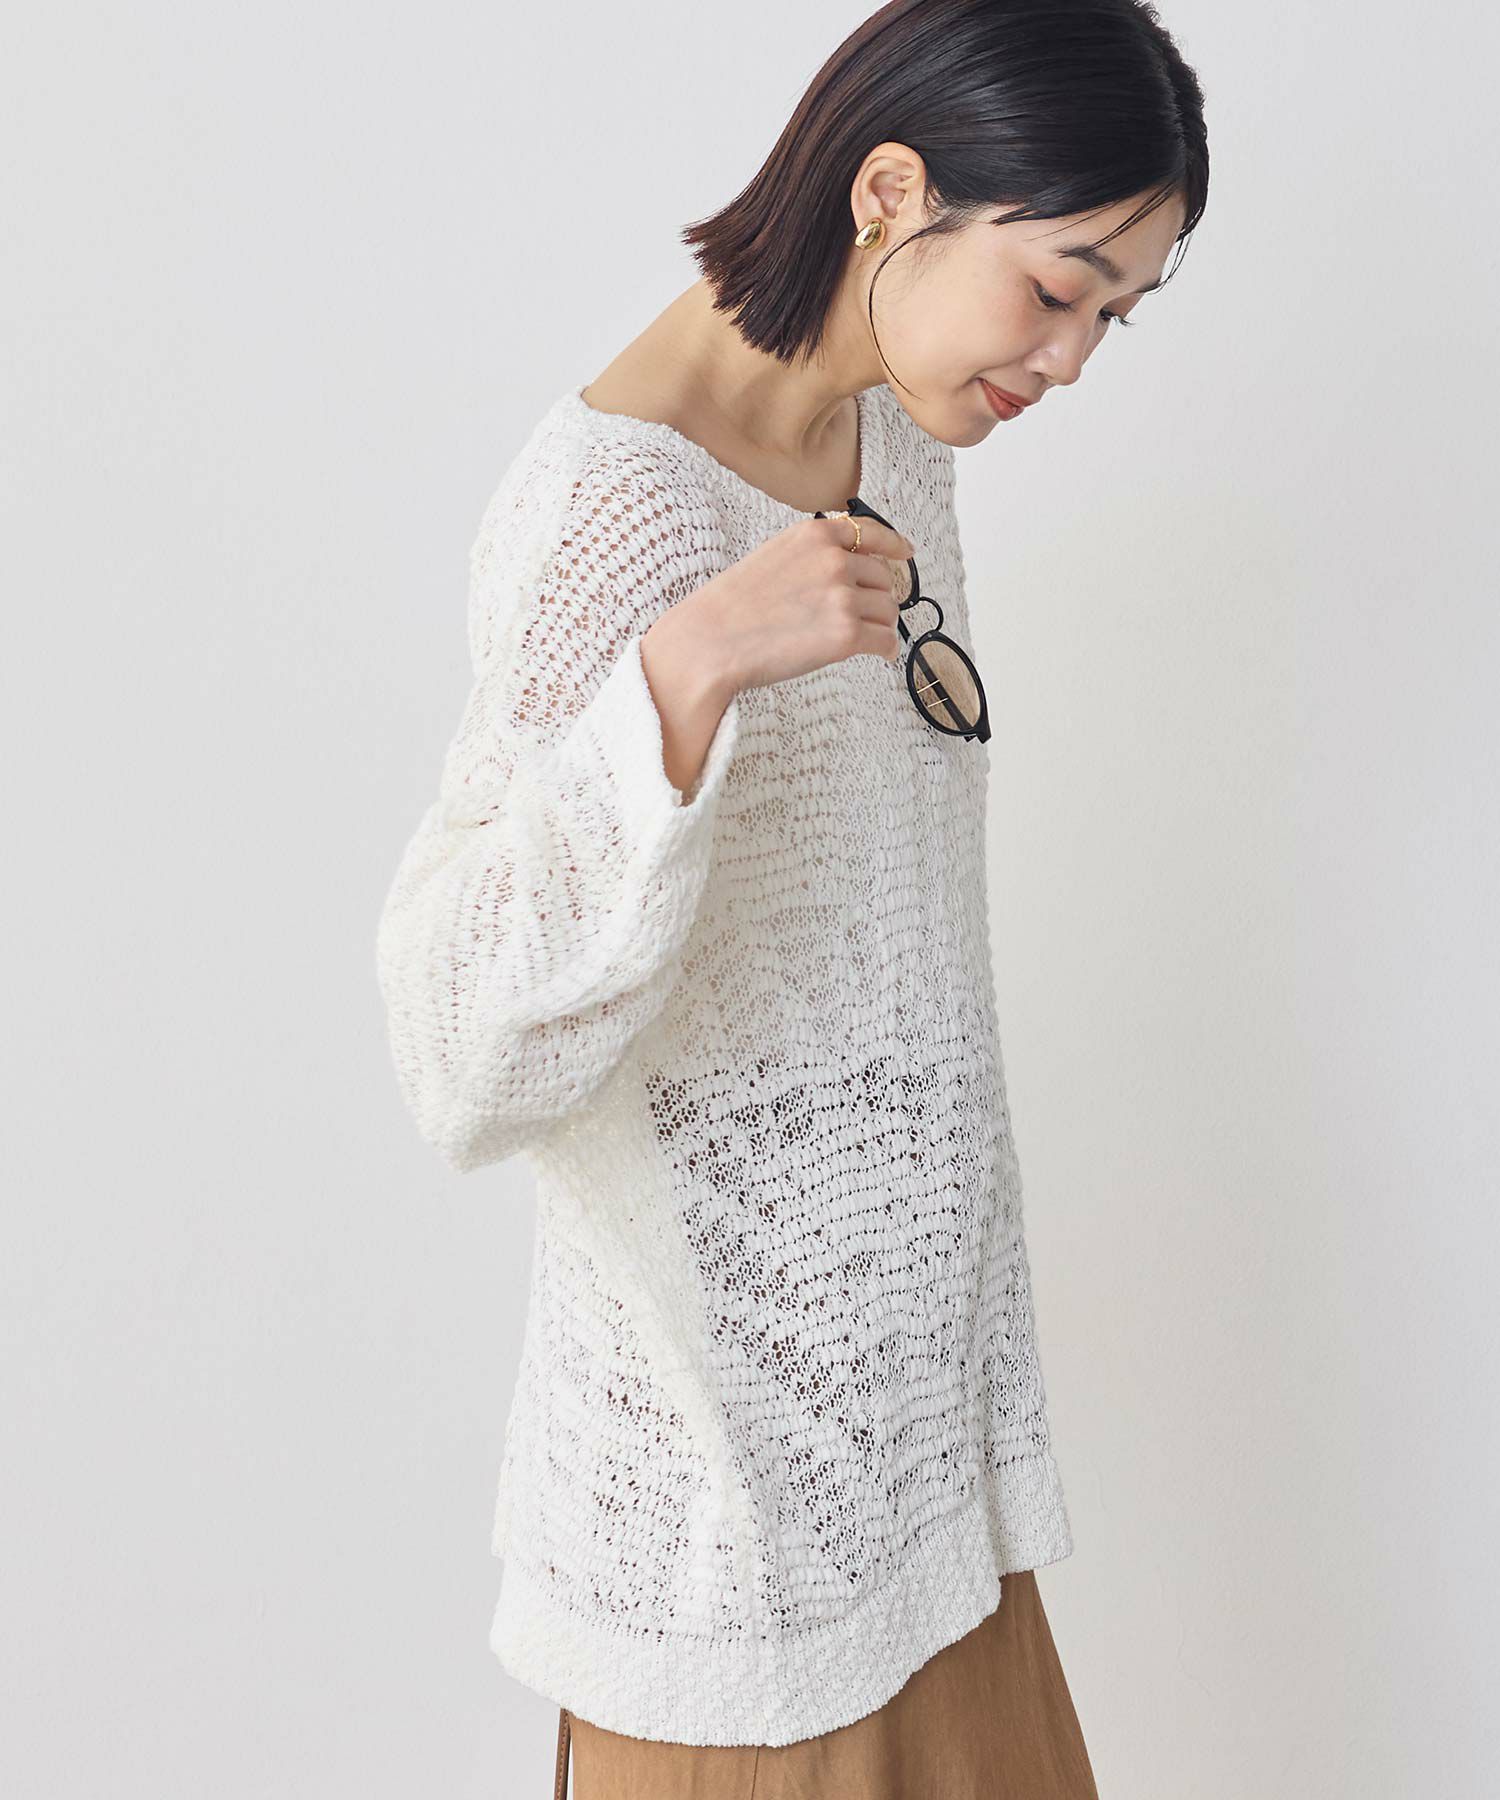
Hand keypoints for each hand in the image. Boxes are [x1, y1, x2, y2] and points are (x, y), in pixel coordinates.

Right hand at [650, 513, 916, 703]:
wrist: (711, 641)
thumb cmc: (733, 606)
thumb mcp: (775, 556)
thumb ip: (813, 556)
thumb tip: (849, 572)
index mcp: (816, 535)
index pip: (871, 532)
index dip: (893, 545)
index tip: (907, 553)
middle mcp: (835, 561)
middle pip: (883, 578)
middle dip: (876, 598)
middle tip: (862, 617)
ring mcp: (843, 598)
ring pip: (888, 610)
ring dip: (880, 624)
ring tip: (863, 638)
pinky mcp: (847, 635)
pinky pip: (886, 641)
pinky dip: (886, 649)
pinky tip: (879, 654)